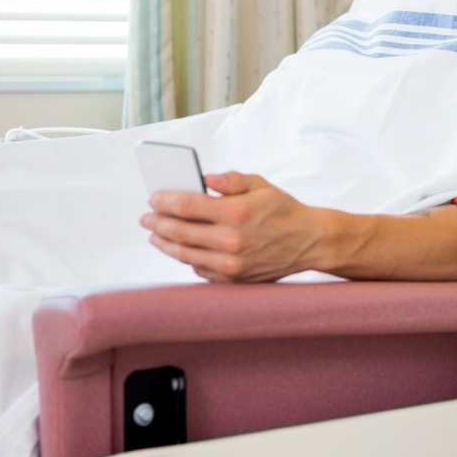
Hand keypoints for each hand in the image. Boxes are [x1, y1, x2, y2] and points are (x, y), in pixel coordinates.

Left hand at [140, 171, 332, 282]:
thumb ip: (231, 179)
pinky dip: (187, 258)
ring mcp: (231, 264)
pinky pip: (200, 269)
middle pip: (179, 231)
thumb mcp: (261, 185)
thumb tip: (204, 178)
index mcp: (236, 212)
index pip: (186, 206)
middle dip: (157, 223)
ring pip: (184, 254)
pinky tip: (182, 249)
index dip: (164, 201)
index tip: (153, 198)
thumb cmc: (284, 211)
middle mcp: (230, 240)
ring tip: (155, 236)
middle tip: (146, 218)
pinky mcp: (234, 279)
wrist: (310, 242)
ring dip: (165, 244)